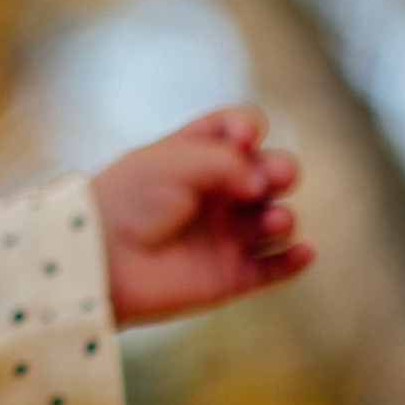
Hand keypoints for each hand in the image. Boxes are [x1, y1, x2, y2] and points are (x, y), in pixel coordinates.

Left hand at [93, 105, 312, 325]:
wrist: (100, 259)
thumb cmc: (127, 201)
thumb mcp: (172, 162)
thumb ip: (226, 162)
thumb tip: (264, 184)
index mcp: (194, 155)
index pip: (239, 130)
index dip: (247, 129)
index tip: (242, 137)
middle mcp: (215, 191)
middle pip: (269, 172)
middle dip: (279, 171)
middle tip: (270, 179)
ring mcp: (225, 233)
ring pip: (277, 219)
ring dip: (282, 217)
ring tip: (271, 220)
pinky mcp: (231, 275)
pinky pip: (277, 267)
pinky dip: (296, 259)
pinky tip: (304, 250)